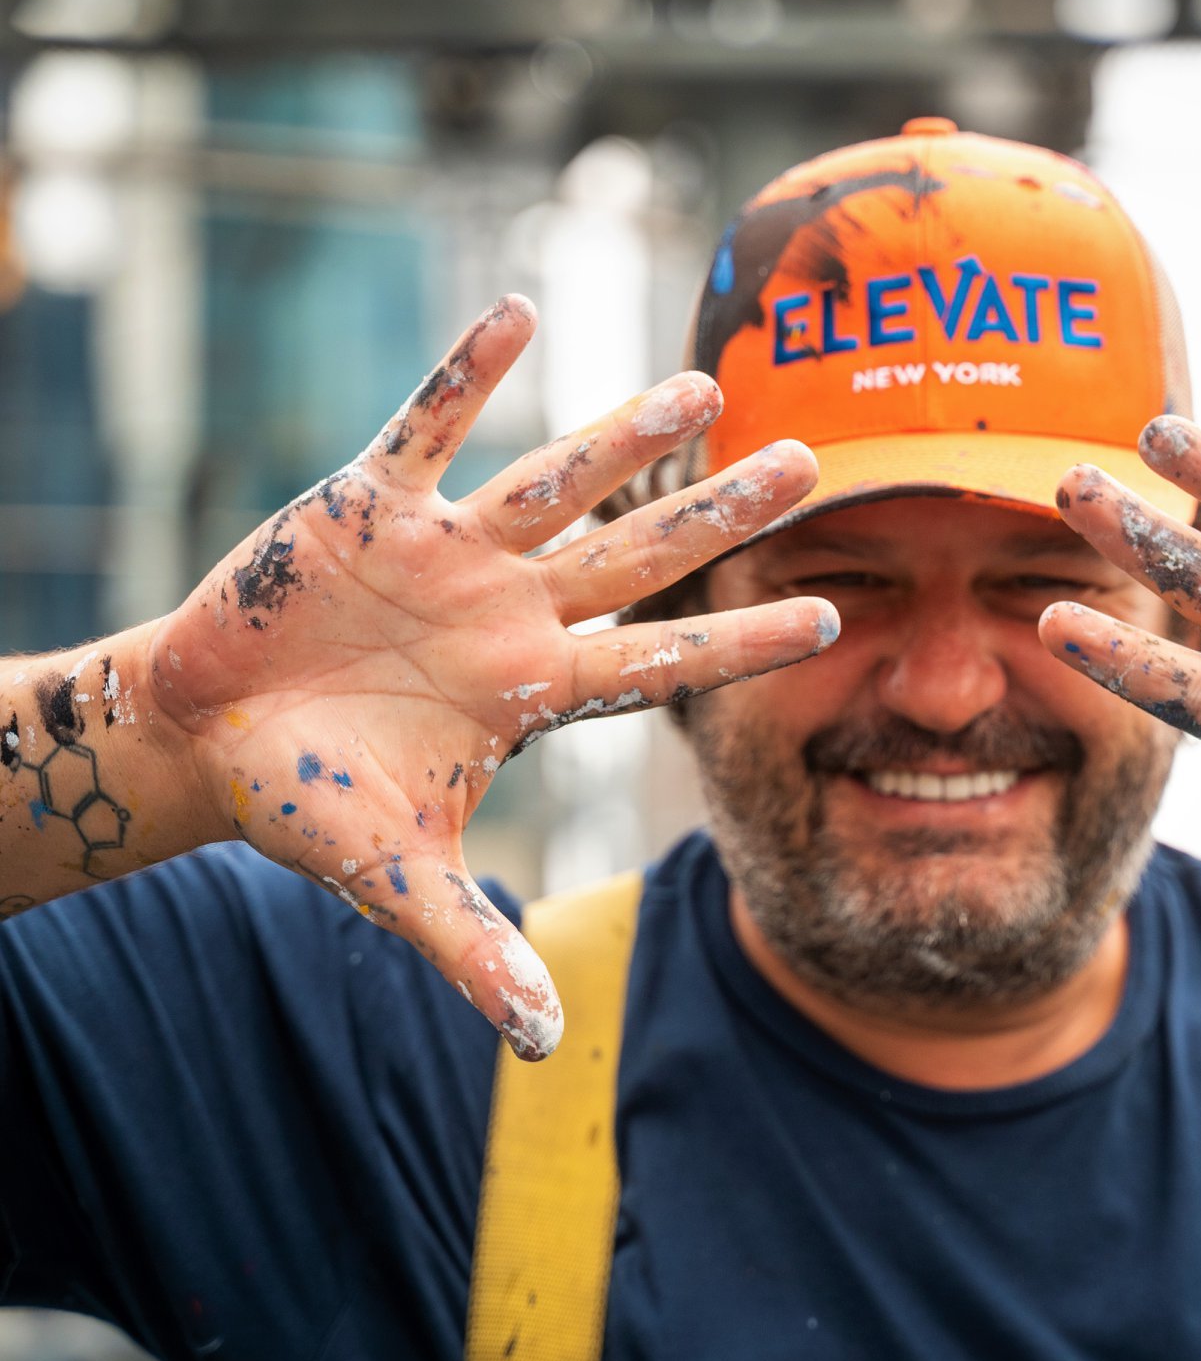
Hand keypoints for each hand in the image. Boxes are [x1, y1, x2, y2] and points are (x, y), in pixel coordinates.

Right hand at [146, 296, 834, 1058]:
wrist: (208, 739)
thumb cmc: (309, 803)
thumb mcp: (395, 878)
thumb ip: (470, 950)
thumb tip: (543, 1046)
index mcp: (532, 689)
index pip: (660, 660)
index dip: (739, 641)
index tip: (831, 620)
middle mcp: (510, 608)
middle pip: (638, 554)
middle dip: (719, 516)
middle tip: (813, 463)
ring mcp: (447, 551)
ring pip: (555, 481)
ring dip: (624, 436)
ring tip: (703, 387)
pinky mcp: (368, 504)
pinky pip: (428, 427)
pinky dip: (468, 375)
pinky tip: (522, 313)